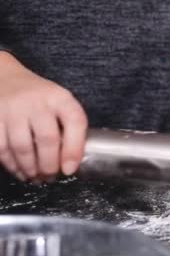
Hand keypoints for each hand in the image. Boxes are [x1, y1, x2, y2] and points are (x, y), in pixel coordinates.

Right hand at [0, 56, 87, 181]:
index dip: (74, 149)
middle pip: (47, 139)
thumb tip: (70, 164)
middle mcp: (37, 101)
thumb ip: (69, 127)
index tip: (69, 170)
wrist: (4, 78)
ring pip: (22, 147)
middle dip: (49, 165)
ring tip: (35, 177)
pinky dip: (10, 164)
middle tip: (50, 177)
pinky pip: (1, 147)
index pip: (75, 122)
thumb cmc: (39, 98)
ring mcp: (12, 109)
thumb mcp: (60, 103)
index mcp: (60, 98)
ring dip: (30, 168)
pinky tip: (18, 170)